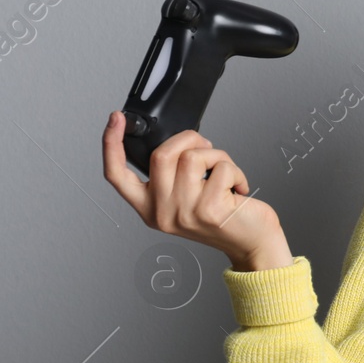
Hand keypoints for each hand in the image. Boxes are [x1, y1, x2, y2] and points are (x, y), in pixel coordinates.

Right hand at [101, 111, 292, 270]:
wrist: (252, 243)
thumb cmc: (223, 217)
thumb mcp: (185, 200)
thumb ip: (171, 176)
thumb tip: (178, 143)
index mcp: (149, 207)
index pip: (116, 175)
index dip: (111, 144)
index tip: (116, 119)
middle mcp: (161, 212)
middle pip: (160, 154)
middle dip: (189, 138)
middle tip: (207, 149)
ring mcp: (183, 212)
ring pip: (192, 156)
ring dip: (216, 156)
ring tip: (224, 174)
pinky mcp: (209, 210)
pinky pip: (222, 167)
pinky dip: (236, 170)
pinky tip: (238, 188)